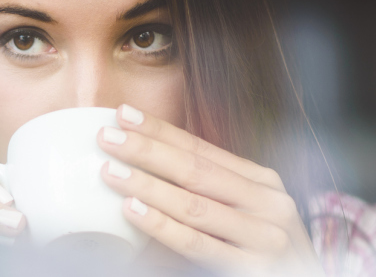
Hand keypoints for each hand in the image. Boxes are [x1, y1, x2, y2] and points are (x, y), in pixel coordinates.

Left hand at [98, 105, 322, 276]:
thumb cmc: (258, 251)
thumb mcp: (241, 212)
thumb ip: (204, 192)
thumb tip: (142, 168)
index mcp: (261, 181)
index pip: (201, 149)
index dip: (161, 131)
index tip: (123, 114)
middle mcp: (268, 203)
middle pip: (196, 170)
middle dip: (148, 151)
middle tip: (107, 137)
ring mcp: (265, 237)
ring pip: (194, 205)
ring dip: (148, 185)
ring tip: (111, 171)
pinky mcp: (253, 270)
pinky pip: (197, 244)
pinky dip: (162, 226)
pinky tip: (133, 210)